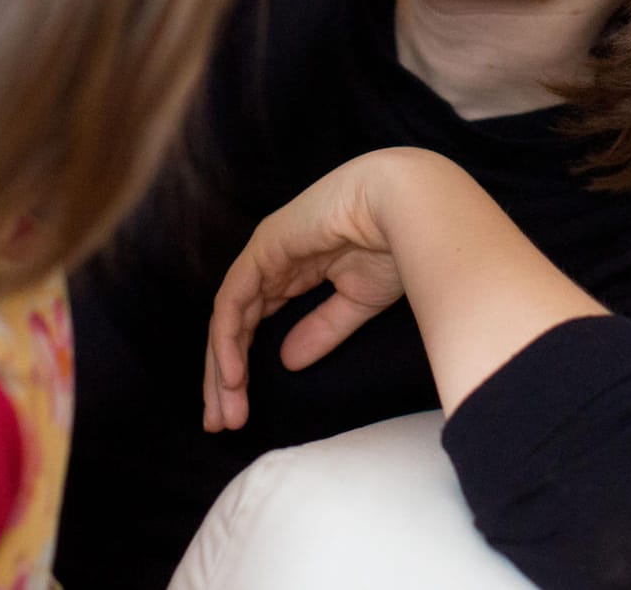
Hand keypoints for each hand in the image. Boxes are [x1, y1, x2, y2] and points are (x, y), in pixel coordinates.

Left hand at [203, 152, 411, 431]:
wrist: (409, 207)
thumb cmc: (396, 245)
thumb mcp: (355, 301)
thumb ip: (321, 329)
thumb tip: (287, 361)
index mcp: (296, 271)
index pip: (256, 324)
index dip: (244, 367)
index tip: (239, 412)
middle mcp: (274, 262)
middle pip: (236, 326)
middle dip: (224, 377)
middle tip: (221, 422)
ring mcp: (266, 253)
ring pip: (229, 318)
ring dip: (223, 368)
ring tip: (225, 411)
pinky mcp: (264, 248)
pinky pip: (234, 301)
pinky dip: (228, 341)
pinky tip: (231, 376)